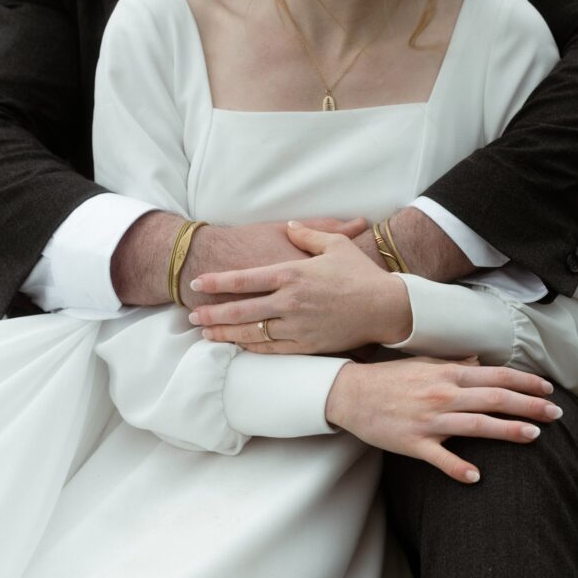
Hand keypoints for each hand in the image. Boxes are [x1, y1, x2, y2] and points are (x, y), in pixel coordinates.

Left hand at [189, 221, 412, 353]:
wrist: (385, 306)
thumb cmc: (360, 274)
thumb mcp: (334, 245)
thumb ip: (307, 234)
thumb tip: (289, 228)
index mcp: (292, 274)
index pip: (245, 279)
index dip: (217, 282)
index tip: (198, 283)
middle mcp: (290, 301)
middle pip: (241, 310)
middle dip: (213, 313)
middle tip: (192, 315)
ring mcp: (297, 326)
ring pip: (252, 333)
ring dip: (226, 334)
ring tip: (207, 333)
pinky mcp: (307, 345)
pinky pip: (272, 349)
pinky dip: (252, 348)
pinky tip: (239, 347)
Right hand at [326, 356, 561, 483]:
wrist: (350, 393)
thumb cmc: (388, 378)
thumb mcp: (423, 363)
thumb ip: (454, 363)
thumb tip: (479, 362)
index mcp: (447, 373)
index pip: (496, 376)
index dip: (525, 383)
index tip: (549, 391)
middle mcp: (443, 395)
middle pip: (494, 399)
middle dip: (529, 406)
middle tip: (557, 415)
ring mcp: (429, 420)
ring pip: (475, 426)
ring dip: (507, 431)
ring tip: (534, 437)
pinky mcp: (413, 443)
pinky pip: (439, 458)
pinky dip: (457, 468)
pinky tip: (476, 477)